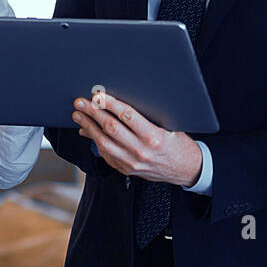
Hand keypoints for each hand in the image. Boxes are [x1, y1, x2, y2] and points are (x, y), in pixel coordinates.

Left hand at [72, 89, 202, 186]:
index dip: (110, 104)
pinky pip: (106, 155)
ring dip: (88, 127)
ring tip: (78, 116)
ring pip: (103, 143)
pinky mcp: (127, 170)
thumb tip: (121, 105)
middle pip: (110, 128)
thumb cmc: (179, 143)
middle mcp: (141, 151)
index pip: (126, 116)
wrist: (187, 170)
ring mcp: (132, 163)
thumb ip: (146, 117)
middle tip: (80, 102)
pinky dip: (95, 142)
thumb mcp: (170, 125)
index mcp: (154, 137)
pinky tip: (88, 132)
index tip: (97, 95)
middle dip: (93, 113)